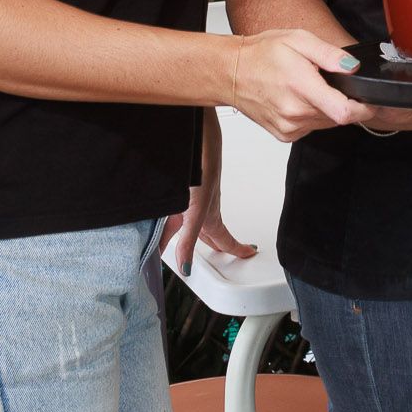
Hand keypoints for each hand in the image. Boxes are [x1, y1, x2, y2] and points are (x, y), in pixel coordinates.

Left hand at [165, 118, 253, 272]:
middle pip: (210, 232)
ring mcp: (193, 198)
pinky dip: (174, 218)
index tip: (248, 253)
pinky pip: (180, 209)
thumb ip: (187, 242)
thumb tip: (185, 267)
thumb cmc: (202, 174)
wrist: (196, 144)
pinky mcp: (183, 188)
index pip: (226, 240)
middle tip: (223, 251)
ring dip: (192, 232)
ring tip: (182, 242)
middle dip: (215, 244)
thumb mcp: (194, 214)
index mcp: (210, 218)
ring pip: (193, 221)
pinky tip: (163, 217)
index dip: (237, 249)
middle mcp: (203, 209)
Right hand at [214, 28, 367, 140]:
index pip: (344, 112)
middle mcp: (295, 113)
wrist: (231, 72)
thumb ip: (330, 55)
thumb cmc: (262, 54)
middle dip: (344, 102)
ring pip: (326, 124)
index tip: (370, 101)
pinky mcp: (284, 135)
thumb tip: (353, 66)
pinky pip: (311, 128)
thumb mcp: (299, 40)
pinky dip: (313, 115)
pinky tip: (300, 99)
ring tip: (311, 88)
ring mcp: (289, 127)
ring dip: (328, 108)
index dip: (364, 109)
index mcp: (302, 88)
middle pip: (338, 118)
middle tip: (330, 82)